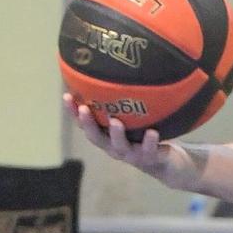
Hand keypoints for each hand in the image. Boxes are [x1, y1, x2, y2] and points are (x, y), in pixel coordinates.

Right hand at [62, 93, 196, 187]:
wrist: (165, 162)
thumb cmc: (142, 136)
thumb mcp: (130, 120)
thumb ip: (120, 104)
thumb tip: (112, 70)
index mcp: (105, 137)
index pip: (84, 124)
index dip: (73, 112)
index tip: (67, 96)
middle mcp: (114, 147)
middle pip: (96, 137)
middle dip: (88, 123)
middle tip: (84, 109)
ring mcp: (131, 155)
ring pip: (120, 146)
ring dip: (116, 134)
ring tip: (115, 122)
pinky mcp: (149, 159)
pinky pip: (149, 151)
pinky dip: (150, 142)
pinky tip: (152, 132)